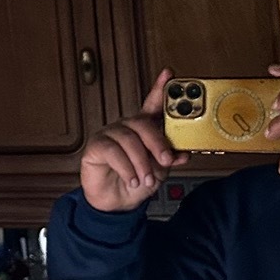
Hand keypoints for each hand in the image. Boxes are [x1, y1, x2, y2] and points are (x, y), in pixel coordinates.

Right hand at [79, 68, 186, 211]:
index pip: (152, 105)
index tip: (169, 75)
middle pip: (142, 122)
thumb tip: (183, 152)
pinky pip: (113, 151)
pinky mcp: (96, 147)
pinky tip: (131, 179)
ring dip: (141, 162)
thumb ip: (170, 158)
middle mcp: (126, 128)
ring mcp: (110, 135)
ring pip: (129, 139)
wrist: (116, 204)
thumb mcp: (159, 170)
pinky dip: (126, 168)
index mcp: (143, 129)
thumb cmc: (137, 182)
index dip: (160, 88)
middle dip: (157, 141)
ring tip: (146, 178)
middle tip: (165, 159)